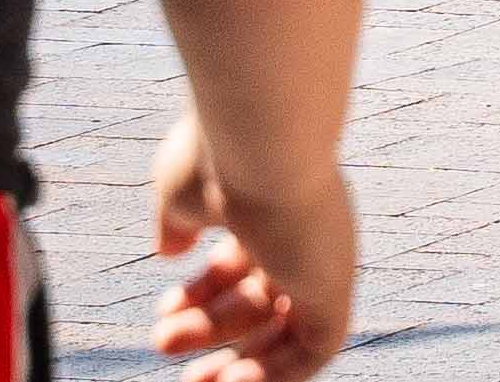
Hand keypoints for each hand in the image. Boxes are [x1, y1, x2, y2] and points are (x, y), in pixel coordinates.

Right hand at [148, 110, 356, 381]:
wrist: (262, 142)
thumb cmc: (219, 159)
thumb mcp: (182, 191)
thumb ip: (177, 222)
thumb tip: (169, 251)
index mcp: (270, 208)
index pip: (242, 262)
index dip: (203, 293)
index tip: (165, 309)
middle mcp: (304, 234)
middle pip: (261, 298)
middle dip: (210, 328)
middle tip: (163, 343)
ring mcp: (323, 259)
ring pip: (287, 327)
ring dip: (239, 360)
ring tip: (193, 377)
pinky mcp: (337, 285)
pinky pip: (319, 347)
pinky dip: (280, 372)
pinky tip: (235, 381)